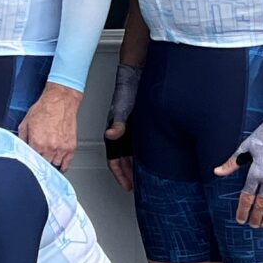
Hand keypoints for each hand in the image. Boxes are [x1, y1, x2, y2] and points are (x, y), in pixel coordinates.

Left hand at [18, 83, 81, 170]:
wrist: (60, 101)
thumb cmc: (44, 109)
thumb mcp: (26, 122)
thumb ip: (22, 138)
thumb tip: (20, 148)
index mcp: (37, 143)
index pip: (31, 161)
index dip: (30, 161)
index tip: (30, 162)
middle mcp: (49, 148)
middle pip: (43, 165)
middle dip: (40, 162)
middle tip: (39, 159)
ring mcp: (61, 148)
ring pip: (55, 165)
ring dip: (51, 163)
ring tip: (49, 160)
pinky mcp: (71, 147)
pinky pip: (67, 163)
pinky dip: (63, 166)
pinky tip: (59, 166)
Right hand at [104, 61, 140, 192]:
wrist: (135, 76)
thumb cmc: (126, 90)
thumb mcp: (123, 108)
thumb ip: (118, 123)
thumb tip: (111, 135)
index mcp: (114, 132)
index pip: (114, 159)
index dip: (119, 174)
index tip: (126, 186)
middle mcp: (121, 133)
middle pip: (122, 160)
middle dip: (127, 174)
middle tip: (135, 186)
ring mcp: (130, 130)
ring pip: (130, 154)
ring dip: (135, 167)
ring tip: (142, 178)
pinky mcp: (139, 125)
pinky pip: (139, 145)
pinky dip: (143, 155)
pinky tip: (151, 159)